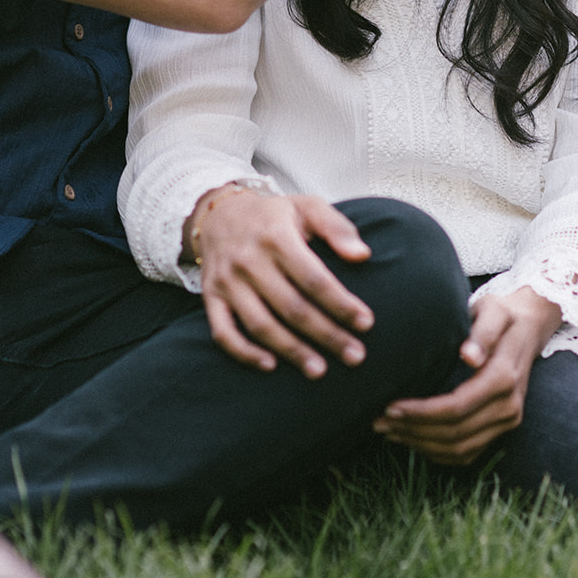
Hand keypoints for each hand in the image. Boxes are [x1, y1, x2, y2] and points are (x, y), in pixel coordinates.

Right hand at [187, 186, 374, 377]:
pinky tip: (270, 366)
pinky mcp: (211, 297)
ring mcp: (227, 281)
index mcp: (276, 235)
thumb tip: (362, 255)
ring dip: (291, 351)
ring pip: (260, 324)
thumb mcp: (307, 207)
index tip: (366, 323)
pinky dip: (244, 353)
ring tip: (320, 370)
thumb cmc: (274, 216)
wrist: (219, 214)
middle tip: (355, 356)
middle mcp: (248, 259)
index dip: (340, 304)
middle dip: (326, 335)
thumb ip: (337, 227)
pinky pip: (223, 332)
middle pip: (291, 307)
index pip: (313, 278)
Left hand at [373, 285, 561, 464]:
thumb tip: (470, 356)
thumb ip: (483, 331)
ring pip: (459, 449)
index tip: (390, 405)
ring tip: (387, 431)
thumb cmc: (502, 314)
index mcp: (504, 379)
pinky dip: (437, 452)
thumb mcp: (493, 310)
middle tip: (378, 421)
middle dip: (413, 430)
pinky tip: (411, 439)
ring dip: (420, 444)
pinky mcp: (501, 430)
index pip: (457, 407)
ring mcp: (508, 422)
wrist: (527, 328)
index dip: (421, 412)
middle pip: (455, 433)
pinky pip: (467, 454)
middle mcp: (509, 407)